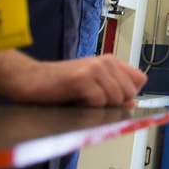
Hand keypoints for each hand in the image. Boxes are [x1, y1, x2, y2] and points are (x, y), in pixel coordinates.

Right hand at [12, 55, 147, 108]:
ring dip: (99, 106)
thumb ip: (113, 92)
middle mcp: (106, 62)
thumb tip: (133, 103)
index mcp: (111, 62)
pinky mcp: (82, 79)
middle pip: (129, 93)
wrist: (28, 79)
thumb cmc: (59, 85)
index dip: (128, 94)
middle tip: (91, 100)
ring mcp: (95, 69)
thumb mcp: (91, 88)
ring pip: (116, 98)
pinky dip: (87, 107)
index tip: (113, 100)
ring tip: (81, 99)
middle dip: (113, 103)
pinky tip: (73, 99)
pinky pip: (99, 101)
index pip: (139, 80)